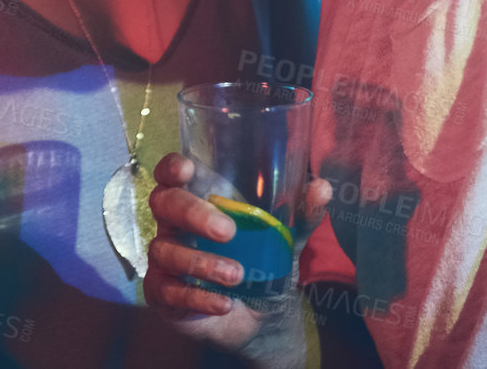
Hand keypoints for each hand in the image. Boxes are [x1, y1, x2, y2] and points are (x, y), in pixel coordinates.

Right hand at [145, 153, 330, 367]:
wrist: (253, 319)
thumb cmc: (256, 264)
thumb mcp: (280, 241)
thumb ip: (299, 216)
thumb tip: (322, 187)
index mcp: (195, 200)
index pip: (170, 175)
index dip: (172, 168)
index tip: (188, 170)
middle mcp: (173, 224)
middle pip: (164, 204)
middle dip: (193, 214)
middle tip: (227, 231)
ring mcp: (164, 258)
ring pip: (165, 250)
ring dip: (202, 262)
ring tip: (236, 275)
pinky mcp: (163, 293)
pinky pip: (170, 291)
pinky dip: (199, 297)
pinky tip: (224, 303)